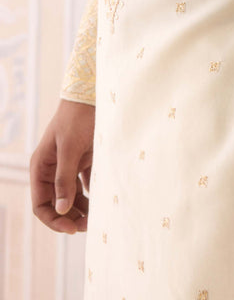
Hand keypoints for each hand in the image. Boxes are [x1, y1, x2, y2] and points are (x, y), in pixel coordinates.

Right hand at [30, 99, 95, 233]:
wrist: (93, 94)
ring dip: (82, 209)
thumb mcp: (69, 148)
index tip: (72, 228)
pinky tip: (103, 201)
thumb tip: (61, 210)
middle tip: (90, 226)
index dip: (54, 219)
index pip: (41, 204)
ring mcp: (68, 165)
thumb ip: (65, 179)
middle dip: (70, 217)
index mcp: (41, 167)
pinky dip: (93, 194)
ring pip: (72, 196)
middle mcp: (52, 169)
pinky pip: (86, 185)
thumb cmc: (77, 118)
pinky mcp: (84, 160)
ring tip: (98, 217)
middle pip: (57, 203)